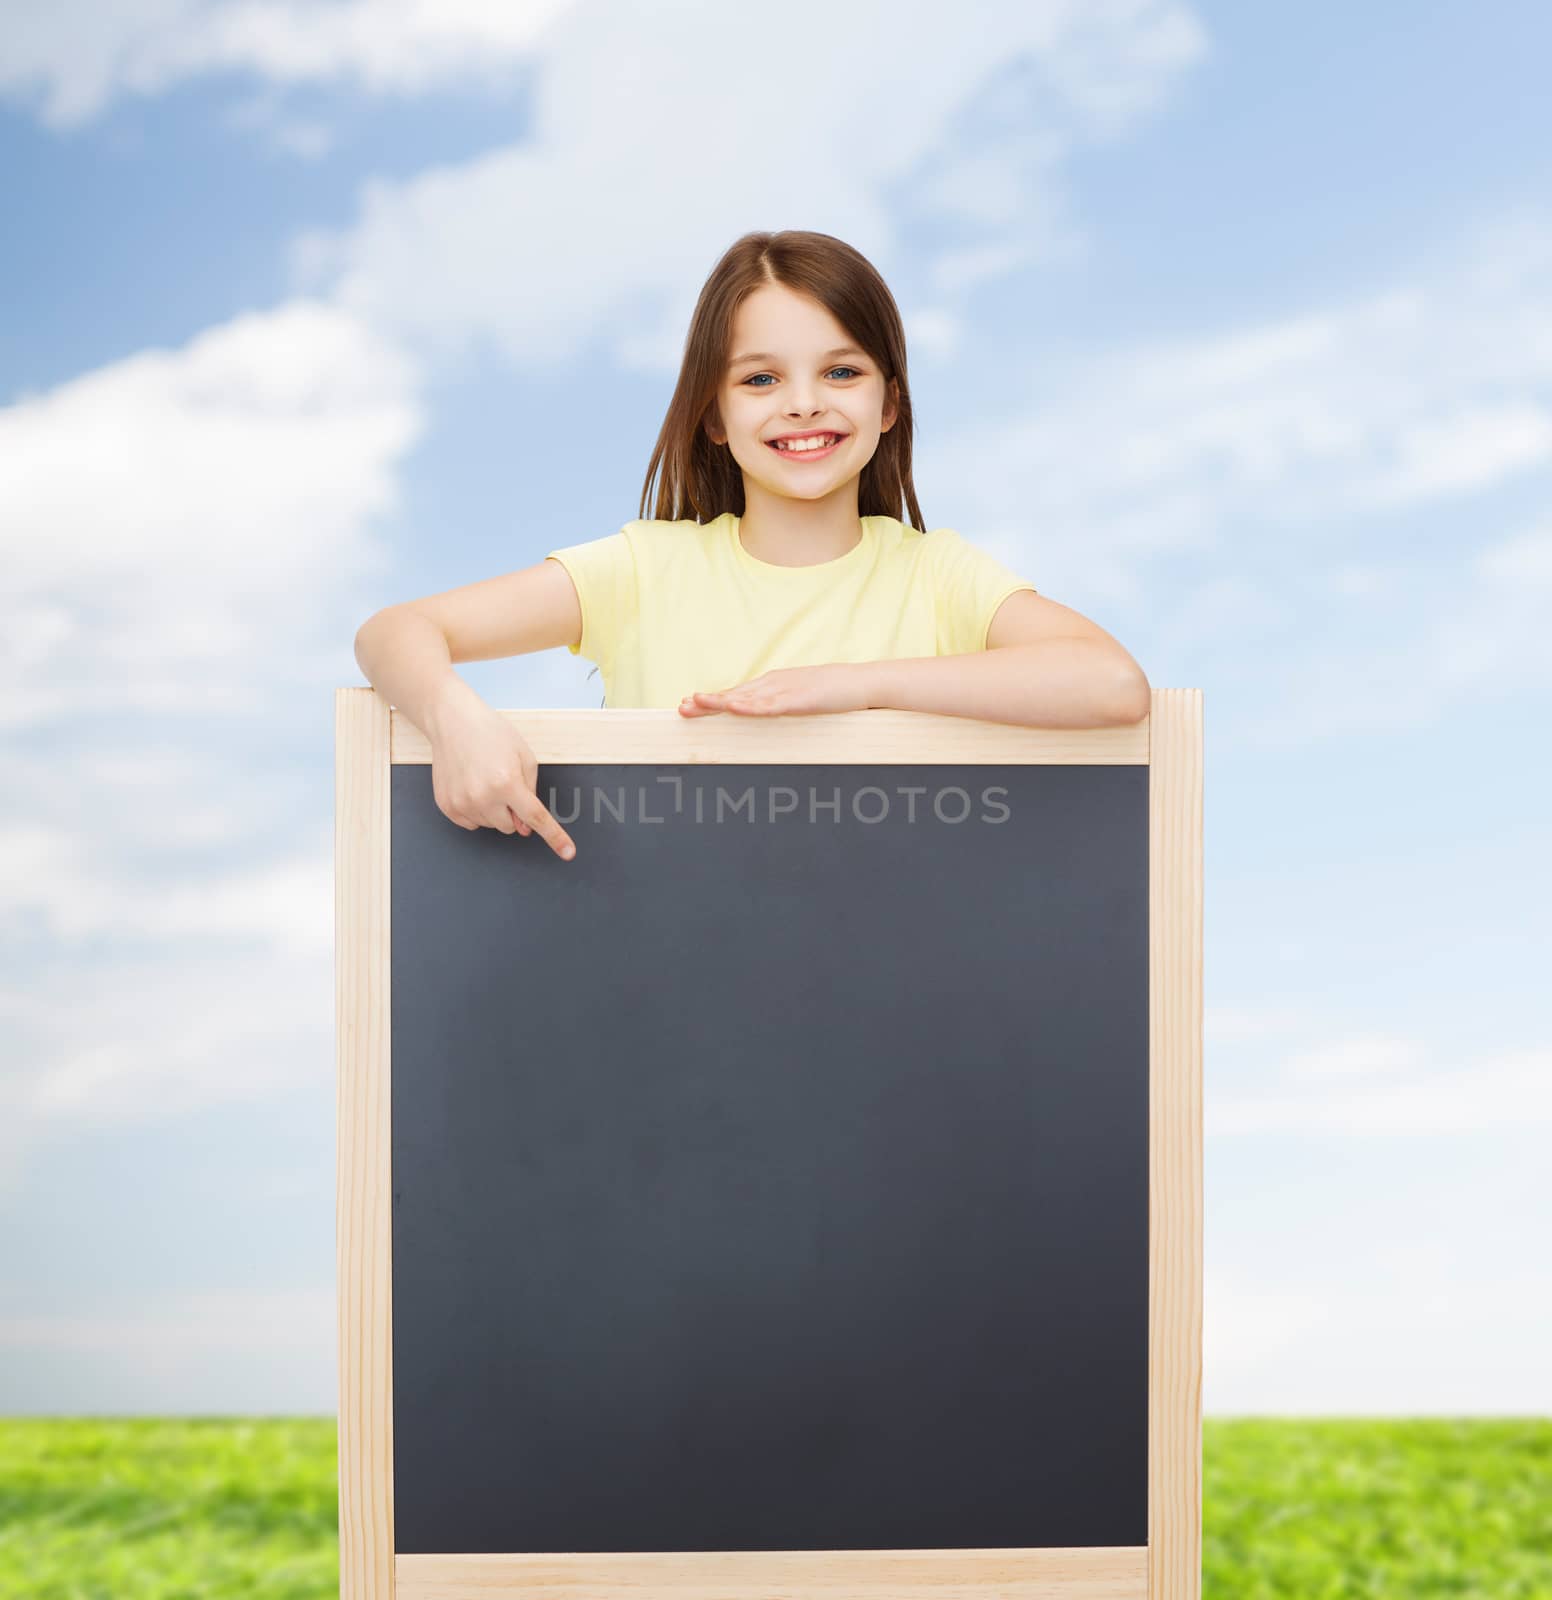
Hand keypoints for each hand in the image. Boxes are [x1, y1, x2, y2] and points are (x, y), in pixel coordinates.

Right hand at [427, 697, 576, 859]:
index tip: (568, 852)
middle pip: (511, 826)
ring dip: (494, 811)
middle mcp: (483, 797)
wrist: (453, 722)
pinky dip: (476, 811)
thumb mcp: (524, 756)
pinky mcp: (447, 806)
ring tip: (485, 780)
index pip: (536, 818)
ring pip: (491, 826)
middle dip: (513, 811)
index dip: (555, 837)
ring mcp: (462, 804)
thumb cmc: (491, 734)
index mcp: (507, 783)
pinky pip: (471, 824)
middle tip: (504, 785)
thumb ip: (531, 792)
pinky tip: (472, 787)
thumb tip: (526, 826)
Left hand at [677, 663, 871, 716]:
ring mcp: (786, 690)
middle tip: (681, 708)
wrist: (861, 682)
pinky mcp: (800, 699)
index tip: (688, 705)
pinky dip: (752, 707)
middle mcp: (774, 684)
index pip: (736, 693)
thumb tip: (762, 712)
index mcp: (772, 685)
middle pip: (735, 694)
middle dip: (707, 702)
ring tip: (698, 704)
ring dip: (721, 701)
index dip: (712, 700)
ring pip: (747, 697)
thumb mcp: (799, 697)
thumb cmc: (832, 692)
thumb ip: (779, 703)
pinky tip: (736, 708)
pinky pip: (771, 705)